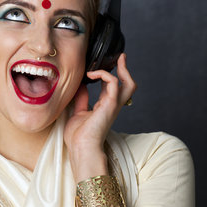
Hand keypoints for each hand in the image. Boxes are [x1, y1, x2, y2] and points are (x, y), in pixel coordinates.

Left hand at [64, 53, 135, 172]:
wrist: (81, 149)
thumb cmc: (78, 136)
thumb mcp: (77, 113)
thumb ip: (81, 99)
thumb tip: (80, 86)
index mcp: (105, 107)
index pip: (114, 88)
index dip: (110, 75)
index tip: (105, 65)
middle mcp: (112, 105)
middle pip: (129, 85)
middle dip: (126, 70)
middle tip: (121, 57)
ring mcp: (113, 105)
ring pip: (129, 84)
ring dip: (122, 69)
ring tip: (115, 60)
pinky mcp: (110, 105)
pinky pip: (114, 83)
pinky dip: (105, 75)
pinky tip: (93, 74)